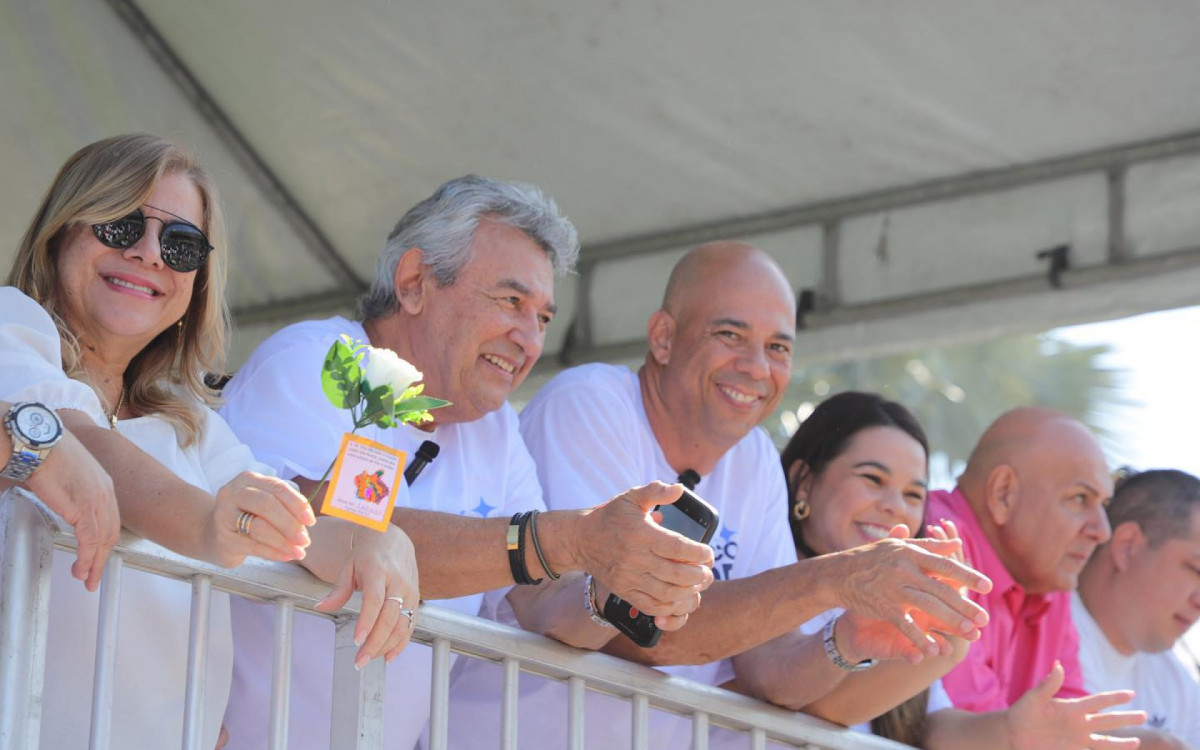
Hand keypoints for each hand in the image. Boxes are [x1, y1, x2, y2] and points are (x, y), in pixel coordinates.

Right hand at [22, 427, 119, 591]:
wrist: (40, 444)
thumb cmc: (48, 455)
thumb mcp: (70, 475)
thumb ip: (73, 493)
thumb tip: (63, 504)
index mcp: (104, 485)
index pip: (110, 520)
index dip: (105, 542)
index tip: (99, 556)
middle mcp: (105, 493)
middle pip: (110, 533)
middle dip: (102, 558)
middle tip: (94, 576)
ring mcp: (96, 500)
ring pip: (102, 540)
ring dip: (94, 564)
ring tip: (86, 579)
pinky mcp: (83, 507)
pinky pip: (90, 540)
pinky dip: (87, 558)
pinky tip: (82, 568)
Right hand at [201, 472, 314, 567]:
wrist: (214, 534)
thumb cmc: (247, 516)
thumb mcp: (264, 504)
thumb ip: (285, 506)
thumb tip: (307, 521)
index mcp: (248, 479)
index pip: (278, 488)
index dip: (297, 504)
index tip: (311, 521)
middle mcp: (233, 493)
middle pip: (267, 505)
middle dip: (290, 524)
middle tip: (305, 540)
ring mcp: (224, 515)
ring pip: (259, 527)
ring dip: (283, 541)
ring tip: (298, 551)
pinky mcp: (223, 538)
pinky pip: (253, 546)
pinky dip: (274, 552)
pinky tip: (286, 556)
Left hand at [314, 524, 419, 667]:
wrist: (393, 540)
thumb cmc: (368, 555)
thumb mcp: (349, 566)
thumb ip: (338, 590)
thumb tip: (321, 607)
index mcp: (379, 571)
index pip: (374, 600)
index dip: (367, 622)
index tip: (357, 641)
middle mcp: (398, 582)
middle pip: (389, 617)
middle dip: (375, 642)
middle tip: (359, 661)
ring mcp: (410, 591)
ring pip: (402, 624)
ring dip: (386, 646)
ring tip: (369, 659)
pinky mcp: (416, 599)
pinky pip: (410, 625)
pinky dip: (401, 643)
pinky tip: (388, 657)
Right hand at [575, 482, 713, 626]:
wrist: (580, 540)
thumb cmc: (610, 517)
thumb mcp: (632, 497)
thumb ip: (656, 491)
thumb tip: (679, 489)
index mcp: (641, 534)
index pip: (678, 547)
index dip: (699, 553)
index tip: (708, 553)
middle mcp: (636, 558)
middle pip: (677, 574)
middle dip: (699, 575)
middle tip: (707, 571)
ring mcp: (629, 578)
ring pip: (667, 593)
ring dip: (689, 592)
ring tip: (697, 584)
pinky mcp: (624, 591)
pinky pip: (651, 606)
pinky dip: (670, 608)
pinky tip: (680, 599)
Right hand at [828, 525, 991, 659]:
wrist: (837, 574)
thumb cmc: (869, 558)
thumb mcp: (897, 547)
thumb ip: (928, 546)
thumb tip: (957, 542)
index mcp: (910, 553)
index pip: (944, 564)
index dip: (967, 575)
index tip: (987, 585)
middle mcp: (904, 569)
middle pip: (941, 589)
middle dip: (964, 605)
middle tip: (984, 618)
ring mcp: (894, 589)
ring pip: (928, 606)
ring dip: (950, 620)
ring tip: (969, 631)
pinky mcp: (884, 607)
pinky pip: (906, 625)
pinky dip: (920, 638)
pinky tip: (934, 649)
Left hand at [1007, 662, 1145, 749]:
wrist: (1012, 733)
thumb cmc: (1022, 712)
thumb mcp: (1034, 697)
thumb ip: (1048, 684)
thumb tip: (1058, 665)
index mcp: (1072, 708)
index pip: (1098, 701)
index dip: (1114, 697)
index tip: (1131, 693)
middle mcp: (1079, 723)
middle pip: (1107, 720)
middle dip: (1126, 718)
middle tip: (1145, 715)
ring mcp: (1077, 738)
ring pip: (1105, 740)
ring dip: (1121, 741)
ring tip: (1137, 741)